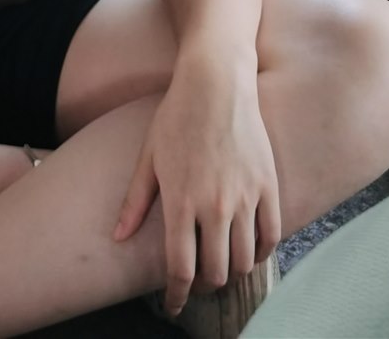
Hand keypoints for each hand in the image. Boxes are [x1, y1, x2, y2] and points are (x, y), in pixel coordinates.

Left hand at [114, 58, 280, 315]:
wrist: (216, 83)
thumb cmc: (176, 116)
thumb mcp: (148, 156)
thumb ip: (136, 201)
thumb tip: (118, 237)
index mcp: (181, 200)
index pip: (181, 268)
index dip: (177, 295)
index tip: (173, 305)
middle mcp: (215, 205)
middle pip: (216, 272)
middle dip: (203, 285)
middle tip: (195, 281)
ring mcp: (246, 197)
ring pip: (245, 260)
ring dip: (231, 271)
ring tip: (220, 265)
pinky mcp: (268, 186)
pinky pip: (271, 236)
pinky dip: (260, 253)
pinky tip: (248, 250)